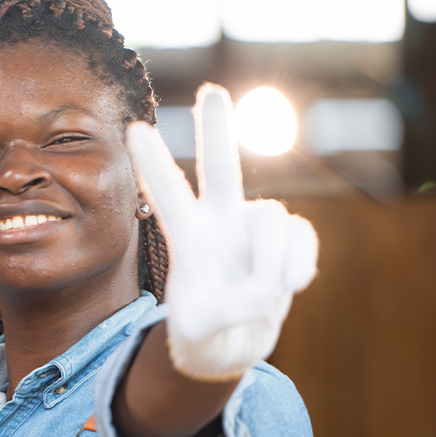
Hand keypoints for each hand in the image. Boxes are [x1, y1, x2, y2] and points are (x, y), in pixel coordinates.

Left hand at [126, 83, 317, 381]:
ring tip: (261, 294)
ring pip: (274, 220)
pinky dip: (298, 265)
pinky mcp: (286, 240)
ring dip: (271, 262)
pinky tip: (290, 287)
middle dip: (218, 129)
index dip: (154, 163)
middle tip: (212, 90)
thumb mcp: (197, 332)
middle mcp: (220, 221)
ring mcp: (254, 228)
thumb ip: (224, 312)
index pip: (167, 194)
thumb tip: (263, 289)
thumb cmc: (202, 335)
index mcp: (187, 237)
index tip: (133, 129)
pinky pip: (301, 238)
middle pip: (221, 167)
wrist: (230, 346)